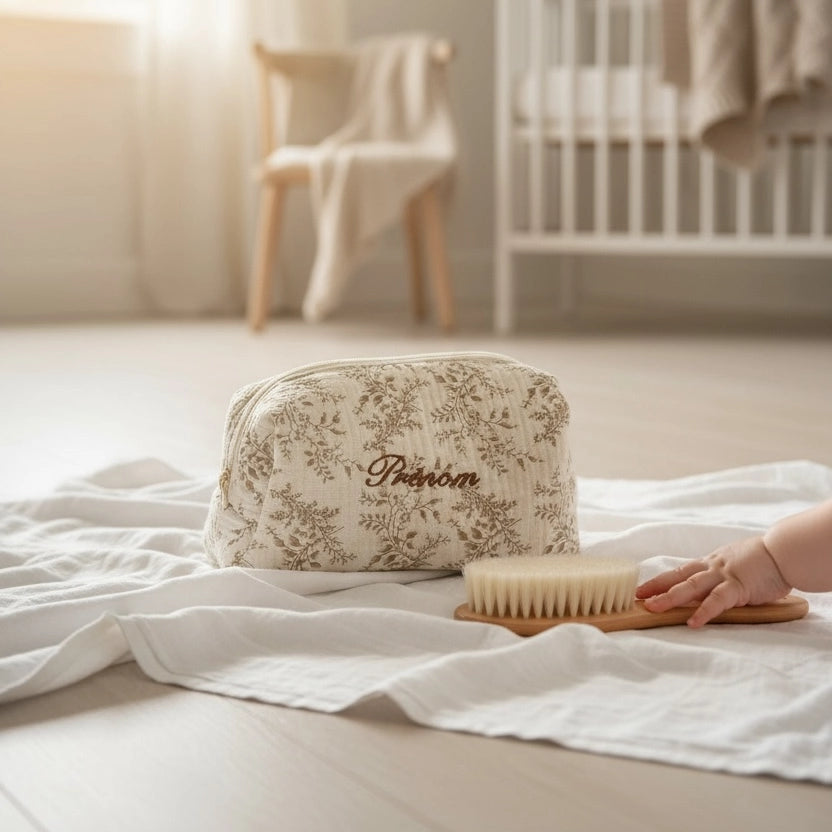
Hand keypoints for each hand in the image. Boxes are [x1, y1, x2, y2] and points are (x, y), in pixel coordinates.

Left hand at [635, 535, 792, 627]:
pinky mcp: (738, 586)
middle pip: (677, 578)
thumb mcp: (734, 566)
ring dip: (670, 598)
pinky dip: (704, 611)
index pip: (679, 572)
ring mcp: (722, 576)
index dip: (659, 581)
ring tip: (653, 609)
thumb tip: (707, 591)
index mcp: (710, 564)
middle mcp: (711, 568)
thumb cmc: (763, 561)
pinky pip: (717, 600)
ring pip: (690, 587)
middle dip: (655, 588)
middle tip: (636, 598)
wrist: (783, 552)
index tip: (640, 589)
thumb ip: (719, 578)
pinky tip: (693, 622)